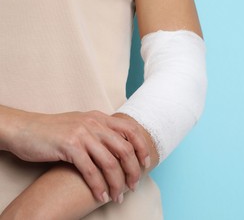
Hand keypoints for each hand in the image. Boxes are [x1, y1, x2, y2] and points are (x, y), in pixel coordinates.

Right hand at [4, 110, 149, 202]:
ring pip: (110, 162)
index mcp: (100, 117)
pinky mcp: (69, 146)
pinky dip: (98, 186)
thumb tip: (121, 146)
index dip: (142, 147)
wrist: (25, 129)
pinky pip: (90, 170)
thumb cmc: (54, 131)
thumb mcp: (82, 124)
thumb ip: (100, 131)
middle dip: (133, 171)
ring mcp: (83, 134)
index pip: (131, 130)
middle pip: (125, 149)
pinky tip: (101, 196)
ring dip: (116, 183)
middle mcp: (94, 123)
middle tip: (133, 186)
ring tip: (117, 197)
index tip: (146, 163)